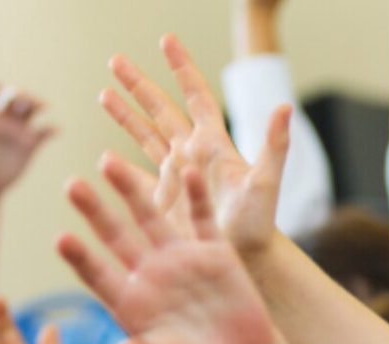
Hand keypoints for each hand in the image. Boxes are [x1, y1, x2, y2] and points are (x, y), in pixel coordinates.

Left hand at [0, 83, 57, 201]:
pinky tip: (56, 130)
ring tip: (44, 106)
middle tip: (26, 101)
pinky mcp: (30, 144)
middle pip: (12, 97)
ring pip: (29, 109)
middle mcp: (1, 118)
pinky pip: (43, 132)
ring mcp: (16, 129)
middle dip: (20, 95)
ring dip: (36, 104)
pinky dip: (50, 129)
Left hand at [59, 155, 280, 343]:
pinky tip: (187, 172)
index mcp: (131, 303)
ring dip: (131, 191)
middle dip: (94, 212)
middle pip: (115, 237)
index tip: (62, 239)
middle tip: (70, 186)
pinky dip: (196, 197)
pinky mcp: (215, 254)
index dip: (81, 259)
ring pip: (150, 218)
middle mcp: (150, 275)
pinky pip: (202, 220)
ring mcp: (181, 260)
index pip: (98, 276)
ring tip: (107, 161)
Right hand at [101, 35, 288, 258]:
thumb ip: (274, 143)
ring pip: (145, 137)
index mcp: (213, 143)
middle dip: (138, 84)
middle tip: (115, 60)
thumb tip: (284, 107)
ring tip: (103, 93)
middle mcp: (191, 154)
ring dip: (125, 115)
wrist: (247, 258)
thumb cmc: (259, 222)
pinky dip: (120, 166)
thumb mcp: (266, 180)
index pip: (195, 96)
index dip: (182, 68)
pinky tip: (105, 155)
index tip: (167, 41)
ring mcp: (175, 176)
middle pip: (161, 109)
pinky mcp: (163, 201)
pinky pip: (137, 177)